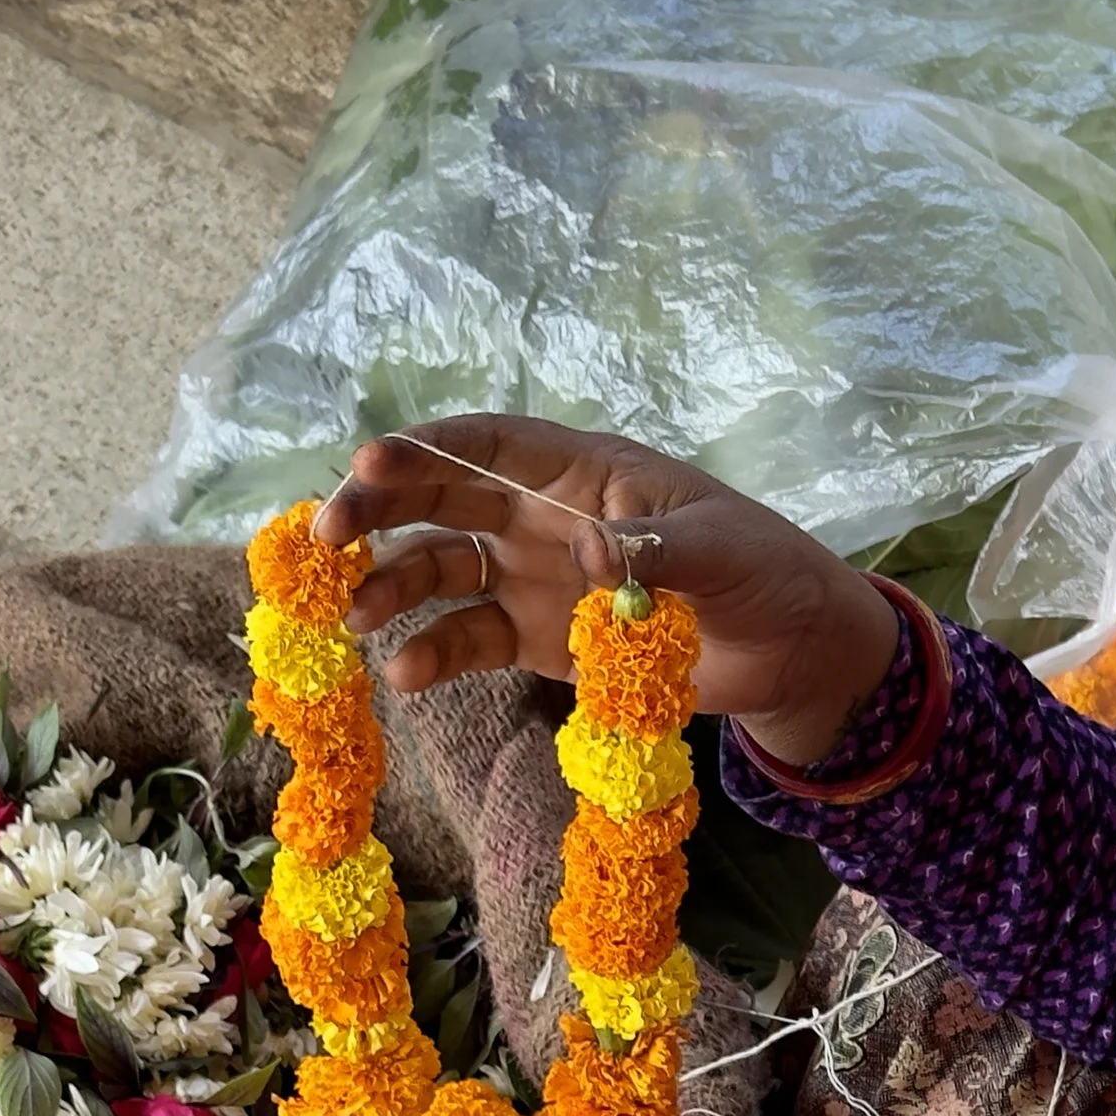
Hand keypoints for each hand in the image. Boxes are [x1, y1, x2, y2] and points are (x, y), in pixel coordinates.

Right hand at [314, 416, 901, 765]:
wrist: (787, 650)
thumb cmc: (761, 571)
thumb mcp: (720, 550)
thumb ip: (653, 549)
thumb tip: (586, 550)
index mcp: (583, 470)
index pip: (489, 444)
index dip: (428, 449)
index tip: (368, 460)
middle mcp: (541, 515)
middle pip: (441, 498)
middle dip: (379, 510)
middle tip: (327, 535)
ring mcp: (531, 577)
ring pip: (441, 570)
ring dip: (393, 587)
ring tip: (356, 616)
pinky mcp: (536, 640)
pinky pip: (469, 642)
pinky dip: (433, 655)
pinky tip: (403, 672)